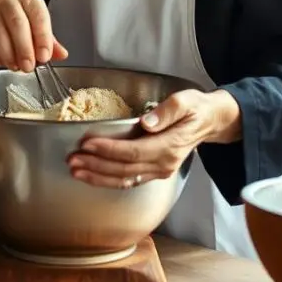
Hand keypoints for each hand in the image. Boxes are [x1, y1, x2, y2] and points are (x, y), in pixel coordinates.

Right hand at [0, 0, 68, 71]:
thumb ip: (47, 35)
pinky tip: (2, 62)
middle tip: (29, 67)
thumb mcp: (31, 14)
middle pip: (18, 25)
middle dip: (25, 50)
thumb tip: (61, 54)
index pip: (39, 16)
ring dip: (9, 56)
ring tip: (16, 67)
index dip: (43, 38)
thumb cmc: (10, 7)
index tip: (45, 56)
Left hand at [66, 89, 240, 188]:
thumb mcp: (186, 101)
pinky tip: (92, 175)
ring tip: (76, 170)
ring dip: (97, 176)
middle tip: (72, 159)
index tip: (87, 143)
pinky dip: (107, 179)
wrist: (209, 122)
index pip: (133, 152)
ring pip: (124, 179)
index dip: (108, 150)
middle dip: (95, 165)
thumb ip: (167, 111)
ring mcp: (159, 171)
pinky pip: (128, 180)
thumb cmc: (196, 109)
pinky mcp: (154, 172)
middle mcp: (163, 163)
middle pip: (124, 169)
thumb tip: (148, 122)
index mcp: (169, 146)